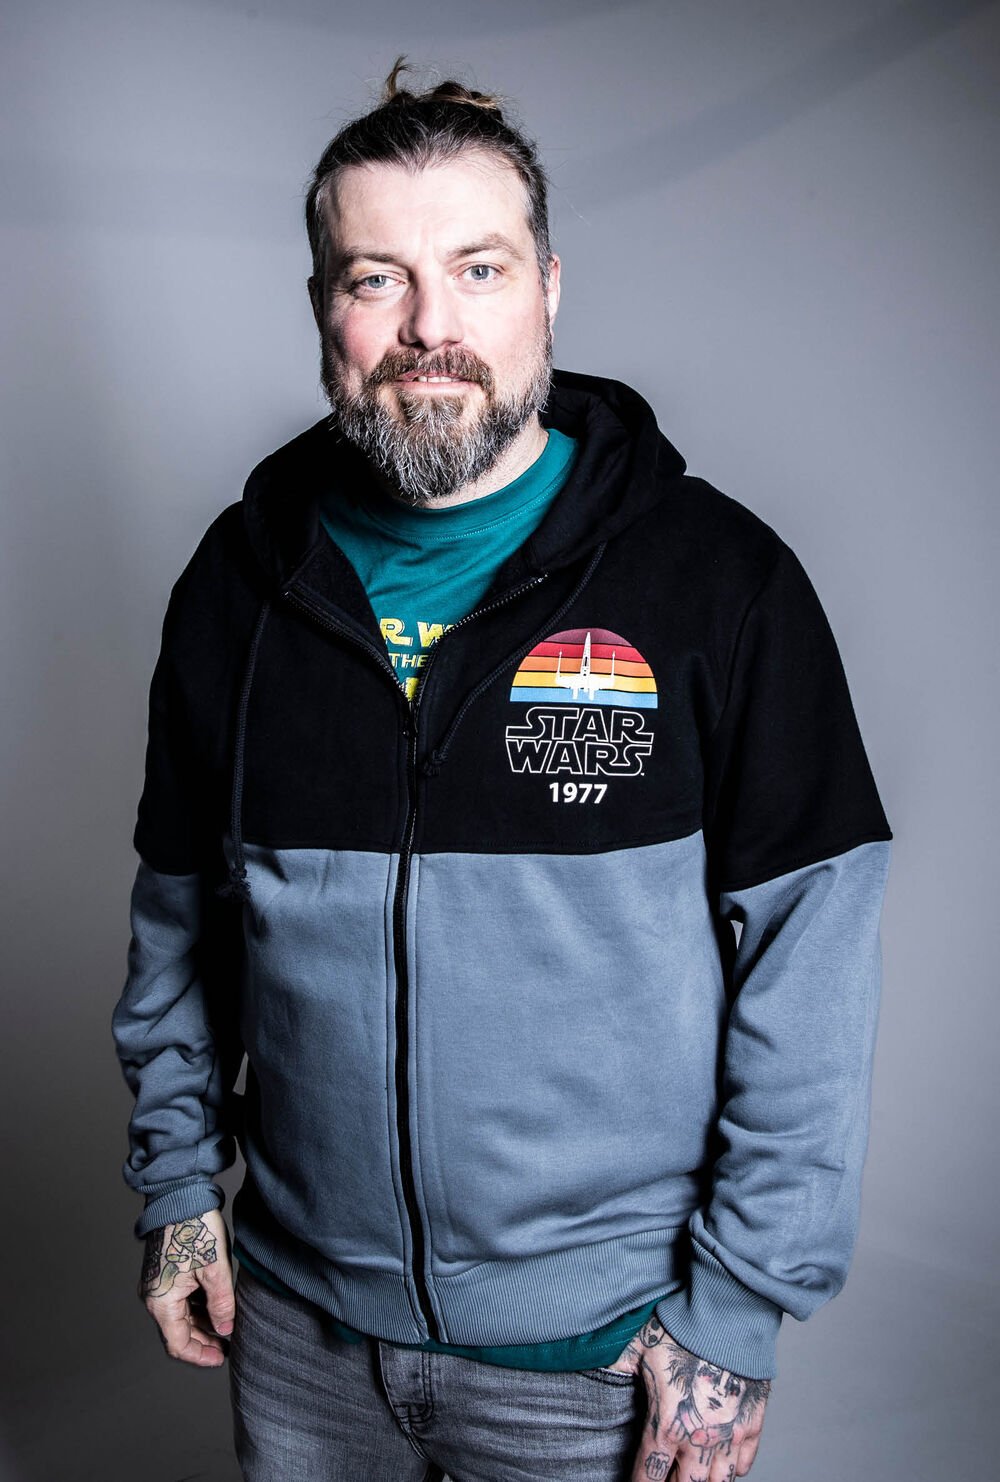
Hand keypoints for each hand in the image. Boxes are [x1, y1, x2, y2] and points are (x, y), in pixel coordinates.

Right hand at [138, 1209, 234, 1366]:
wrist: (179, 1196)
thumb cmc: (194, 1228)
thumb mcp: (215, 1269)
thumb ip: (221, 1304)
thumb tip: (226, 1329)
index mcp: (162, 1301)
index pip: (178, 1344)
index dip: (200, 1355)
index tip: (221, 1357)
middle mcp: (154, 1297)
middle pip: (177, 1332)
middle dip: (203, 1340)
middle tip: (228, 1343)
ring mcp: (156, 1284)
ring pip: (179, 1316)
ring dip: (200, 1323)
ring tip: (226, 1324)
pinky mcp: (162, 1273)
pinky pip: (178, 1300)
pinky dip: (196, 1307)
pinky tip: (215, 1305)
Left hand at [605, 1315, 769, 1480]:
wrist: (728, 1313)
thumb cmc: (681, 1327)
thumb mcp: (637, 1345)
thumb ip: (616, 1367)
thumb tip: (591, 1370)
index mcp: (667, 1425)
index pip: (649, 1477)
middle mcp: (700, 1439)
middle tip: (666, 1476)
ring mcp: (730, 1435)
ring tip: (690, 1473)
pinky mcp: (753, 1423)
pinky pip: (744, 1463)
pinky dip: (732, 1469)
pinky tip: (720, 1462)